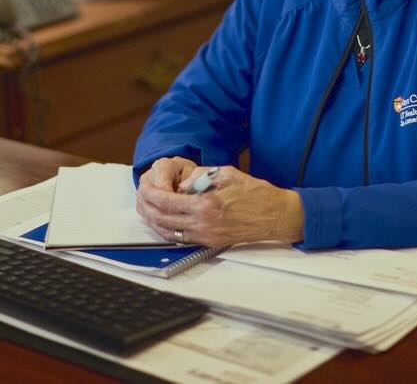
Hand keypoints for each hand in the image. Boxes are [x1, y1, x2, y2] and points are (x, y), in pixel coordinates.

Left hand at [136, 163, 303, 246]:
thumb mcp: (227, 174)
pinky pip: (181, 239)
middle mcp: (203, 224)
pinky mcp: (211, 242)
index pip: (167, 201)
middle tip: (140, 197)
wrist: (276, 216)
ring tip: (146, 209)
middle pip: (163, 219)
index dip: (152, 193)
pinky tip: (162, 221)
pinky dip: (167, 230)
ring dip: (153, 221)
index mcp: (206, 205)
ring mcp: (206, 236)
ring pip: (168, 232)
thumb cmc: (256, 193)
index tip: (144, 186)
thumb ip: (200, 177)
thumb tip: (182, 184)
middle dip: (147, 207)